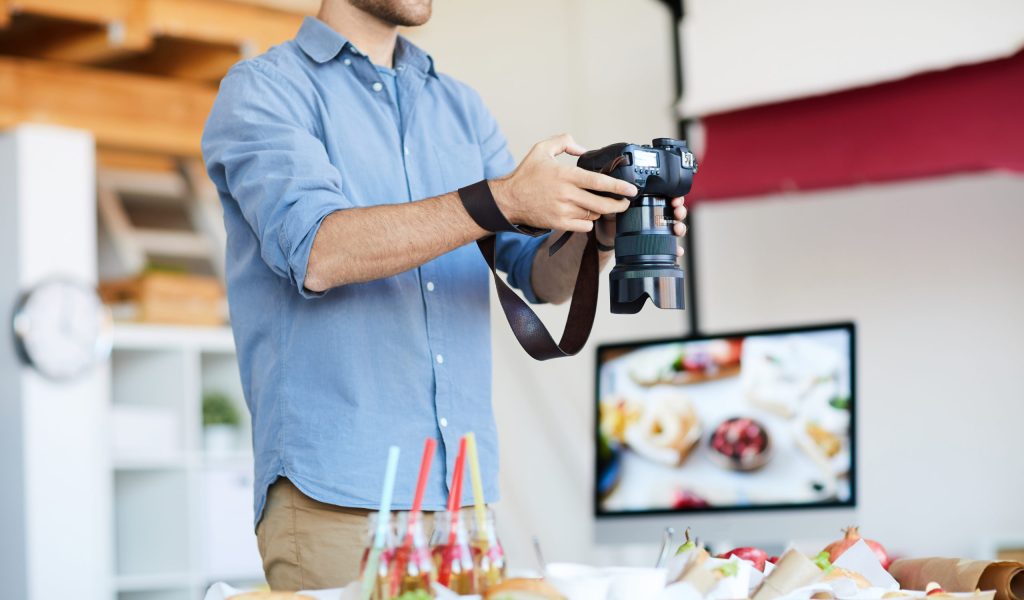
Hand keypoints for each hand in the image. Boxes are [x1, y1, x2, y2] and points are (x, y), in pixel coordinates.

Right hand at [489, 133, 636, 232]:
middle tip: (625, 202)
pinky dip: (588, 221)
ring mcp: (563, 211)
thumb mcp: (542, 149)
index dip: (618, 187)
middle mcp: (566, 194)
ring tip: (600, 205)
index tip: (631, 189)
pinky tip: (585, 214)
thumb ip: (564, 142)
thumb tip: (583, 149)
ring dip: (600, 211)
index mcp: (565, 175)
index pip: (599, 182)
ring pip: (594, 215)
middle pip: (602, 204)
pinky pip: (584, 226)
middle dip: (619, 205)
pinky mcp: (559, 224)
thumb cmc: (525, 175)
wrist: (508, 199)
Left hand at [597, 196, 687, 254]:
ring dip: (681, 228)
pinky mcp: (656, 242)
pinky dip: (676, 249)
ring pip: (676, 227)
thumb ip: (623, 199)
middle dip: (681, 212)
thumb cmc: (613, 216)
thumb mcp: (618, 205)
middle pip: (676, 211)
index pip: (669, 197)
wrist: (607, 235)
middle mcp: (657, 215)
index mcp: (650, 203)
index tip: (675, 201)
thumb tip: (628, 192)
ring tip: (677, 229)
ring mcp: (658, 229)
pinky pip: (669, 245)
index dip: (676, 198)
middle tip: (677, 213)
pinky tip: (678, 251)